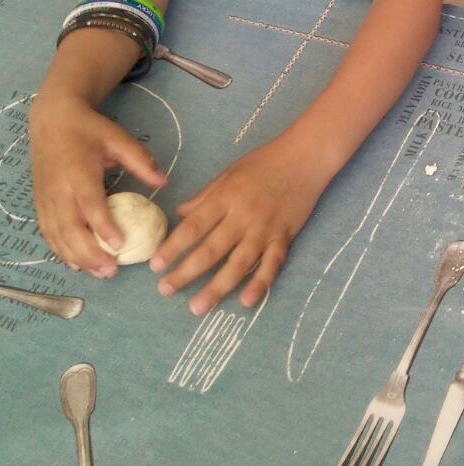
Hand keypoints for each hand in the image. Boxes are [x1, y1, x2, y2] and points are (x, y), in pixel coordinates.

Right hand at [29, 93, 166, 277]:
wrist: (53, 120)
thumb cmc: (90, 130)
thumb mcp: (119, 138)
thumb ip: (141, 160)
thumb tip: (164, 182)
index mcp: (78, 173)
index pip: (89, 205)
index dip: (103, 227)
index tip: (119, 245)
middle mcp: (58, 190)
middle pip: (70, 228)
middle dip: (89, 253)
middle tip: (112, 271)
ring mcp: (46, 199)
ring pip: (57, 235)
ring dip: (76, 258)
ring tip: (100, 273)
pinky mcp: (40, 204)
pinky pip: (48, 233)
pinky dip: (60, 251)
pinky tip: (77, 264)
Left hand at [151, 135, 327, 315]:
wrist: (306, 157)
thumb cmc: (265, 161)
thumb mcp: (230, 172)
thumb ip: (205, 196)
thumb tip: (180, 215)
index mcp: (226, 197)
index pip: (194, 227)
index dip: (173, 247)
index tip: (156, 265)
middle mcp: (243, 216)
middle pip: (211, 250)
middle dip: (186, 272)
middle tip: (165, 291)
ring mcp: (265, 229)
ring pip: (238, 263)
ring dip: (217, 288)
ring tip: (197, 308)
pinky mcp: (285, 236)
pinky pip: (271, 264)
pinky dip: (260, 283)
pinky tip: (246, 301)